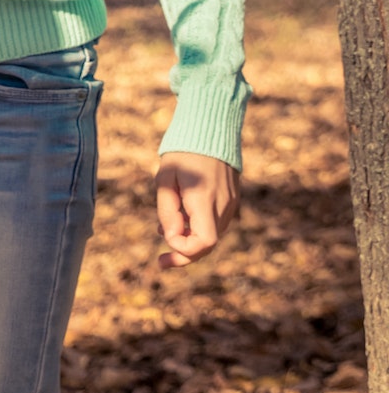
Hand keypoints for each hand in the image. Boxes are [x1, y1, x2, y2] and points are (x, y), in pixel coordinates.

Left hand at [155, 152, 239, 267]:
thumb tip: (171, 238)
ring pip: (212, 235)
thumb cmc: (182, 153)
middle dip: (185, 255)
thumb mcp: (166, 179)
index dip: (184, 249)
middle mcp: (222, 206)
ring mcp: (230, 203)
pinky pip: (215, 222)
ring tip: (164, 230)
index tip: (164, 240)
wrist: (210, 131)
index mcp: (204, 200)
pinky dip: (198, 228)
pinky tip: (180, 220)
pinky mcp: (232, 200)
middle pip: (209, 245)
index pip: (204, 242)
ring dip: (189, 239)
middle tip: (161, 262)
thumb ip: (168, 210)